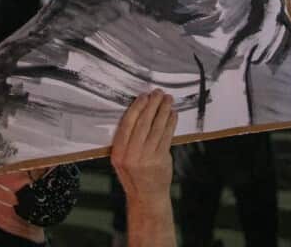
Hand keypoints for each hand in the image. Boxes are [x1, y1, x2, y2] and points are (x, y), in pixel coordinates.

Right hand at [111, 91, 175, 206]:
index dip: (137, 108)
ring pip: (156, 127)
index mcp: (119, 153)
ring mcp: (147, 157)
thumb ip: (126, 140)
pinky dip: (170, 123)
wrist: (146, 196)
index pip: (127, 124)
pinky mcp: (161, 158)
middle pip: (143, 123)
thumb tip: (138, 113)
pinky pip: (167, 136)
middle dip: (152, 105)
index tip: (143, 97)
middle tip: (157, 93)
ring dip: (163, 111)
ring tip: (167, 100)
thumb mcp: (121, 160)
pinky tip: (172, 114)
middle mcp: (131, 154)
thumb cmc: (134, 176)